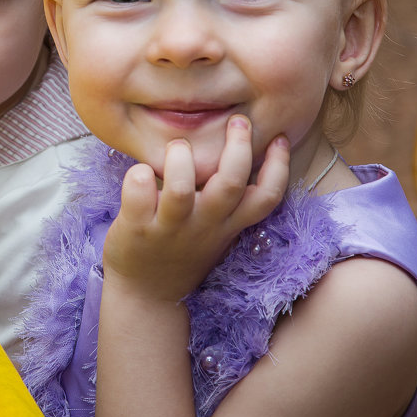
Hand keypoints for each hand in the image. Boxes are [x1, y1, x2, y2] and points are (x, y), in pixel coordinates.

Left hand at [103, 115, 289, 302]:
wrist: (146, 295)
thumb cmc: (182, 250)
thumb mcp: (216, 231)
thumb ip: (228, 201)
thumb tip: (242, 151)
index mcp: (226, 225)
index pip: (265, 198)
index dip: (278, 168)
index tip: (280, 138)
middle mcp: (203, 225)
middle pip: (230, 184)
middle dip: (237, 148)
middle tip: (236, 121)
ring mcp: (169, 228)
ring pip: (180, 190)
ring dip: (180, 159)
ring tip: (178, 146)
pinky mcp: (136, 228)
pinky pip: (137, 195)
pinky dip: (137, 177)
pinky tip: (139, 171)